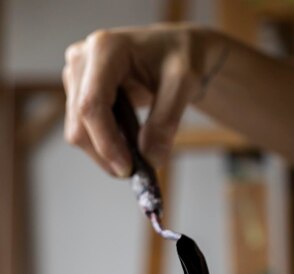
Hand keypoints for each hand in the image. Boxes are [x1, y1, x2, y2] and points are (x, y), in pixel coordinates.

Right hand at [63, 24, 218, 176]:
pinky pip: (86, 128)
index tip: (128, 169)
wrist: (178, 50)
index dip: (106, 142)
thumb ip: (166, 121)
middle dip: (105, 153)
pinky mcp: (81, 91)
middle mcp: (82, 60)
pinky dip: (106, 145)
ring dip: (105, 152)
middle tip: (137, 174)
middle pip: (80, 121)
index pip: (92, 104)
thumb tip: (151, 159)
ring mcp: (77, 76)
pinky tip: (130, 149)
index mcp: (105, 49)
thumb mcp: (185, 84)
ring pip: (79, 129)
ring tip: (138, 162)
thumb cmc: (183, 58)